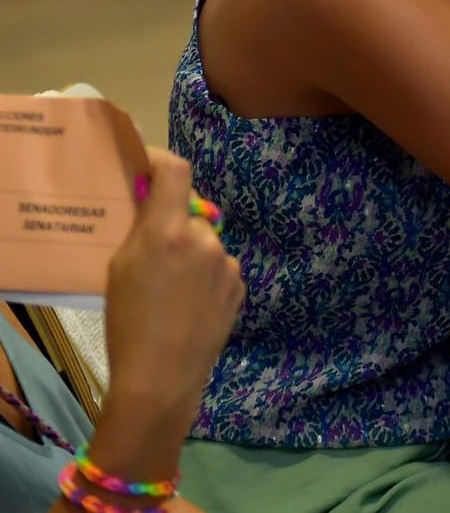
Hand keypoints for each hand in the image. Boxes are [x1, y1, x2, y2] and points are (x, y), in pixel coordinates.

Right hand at [102, 149, 243, 437]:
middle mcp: (206, 240)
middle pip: (188, 213)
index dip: (160, 162)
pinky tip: (187, 306)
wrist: (162, 378)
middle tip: (150, 252)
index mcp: (169, 231)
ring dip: (189, 254)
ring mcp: (228, 264)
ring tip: (168, 291)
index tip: (147, 167)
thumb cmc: (127, 324)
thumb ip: (141, 228)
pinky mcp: (240, 286)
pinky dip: (204, 277)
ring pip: (204, 244)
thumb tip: (152, 198)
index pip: (177, 170)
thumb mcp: (119, 268)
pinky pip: (218, 268)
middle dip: (171, 224)